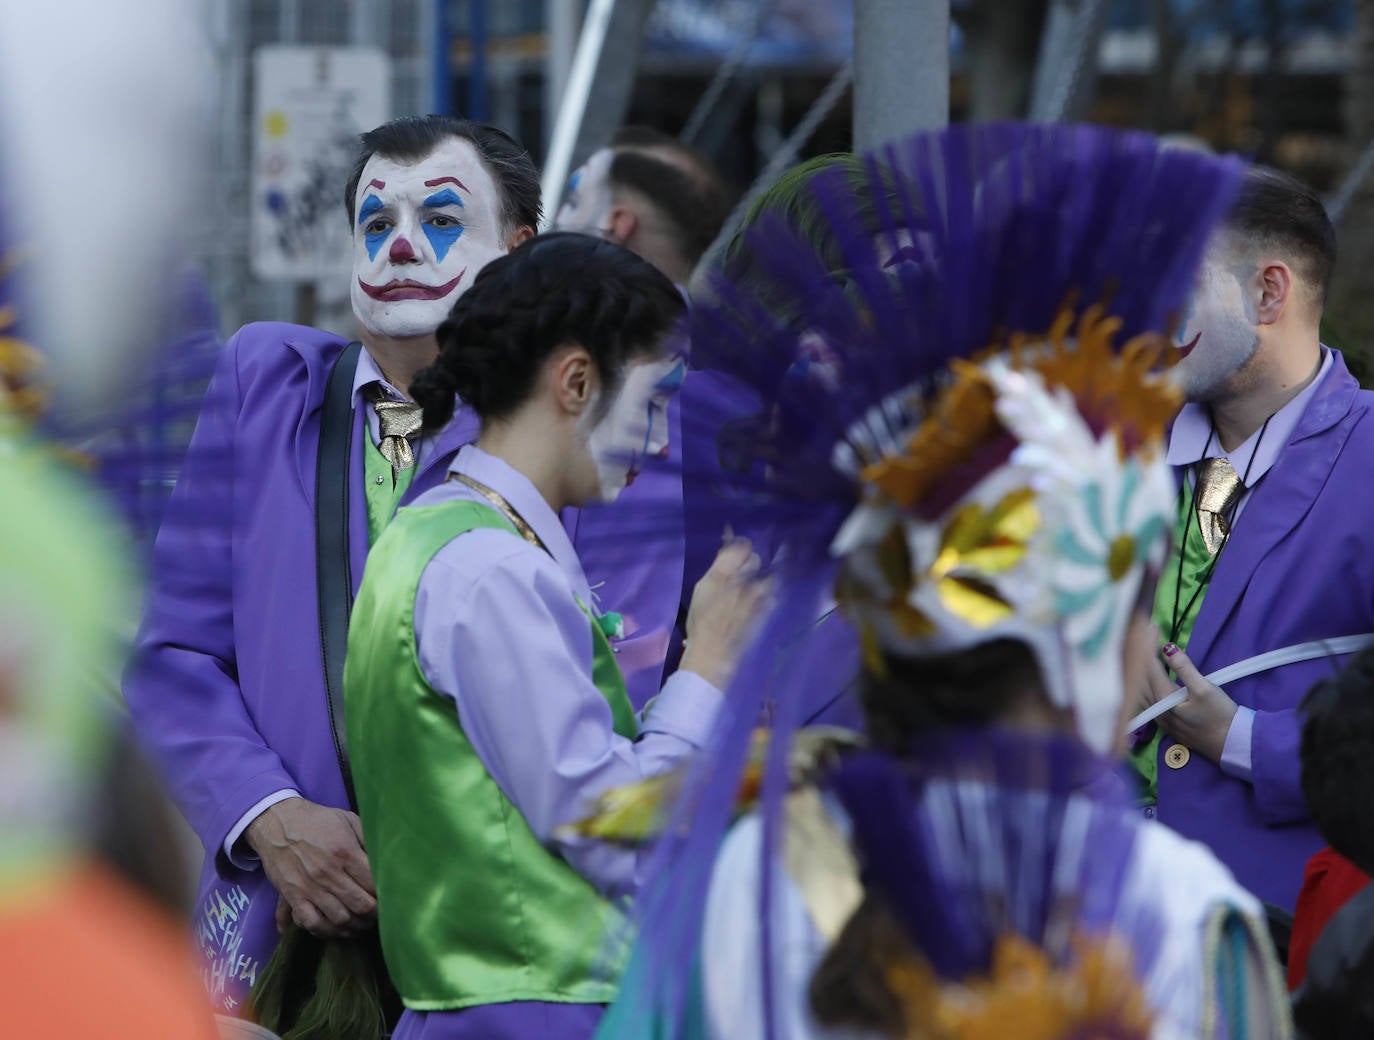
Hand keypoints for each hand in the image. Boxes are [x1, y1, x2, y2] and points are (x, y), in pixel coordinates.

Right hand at [244, 797, 376, 936]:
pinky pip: (312, 923)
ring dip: (355, 926)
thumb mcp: (348, 820)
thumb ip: (368, 840)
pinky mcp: (293, 897)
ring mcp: (310, 888)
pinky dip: (327, 931)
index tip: (390, 898)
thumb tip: (386, 859)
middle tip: (380, 915)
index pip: (373, 884)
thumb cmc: (317, 820)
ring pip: (339, 919)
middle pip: (360, 905)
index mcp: (346, 853)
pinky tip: (337, 929)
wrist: (277, 822)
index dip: (386, 895)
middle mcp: (329, 873)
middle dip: (375, 914)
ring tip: (362, 924)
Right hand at [680, 535, 771, 689]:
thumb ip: (719, 564)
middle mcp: (746, 580)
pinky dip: (766, 593)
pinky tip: (756, 601)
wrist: (714, 650)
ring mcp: (760, 595)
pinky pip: (772, 593)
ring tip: (750, 588)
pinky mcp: (767, 609)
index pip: (743, 545)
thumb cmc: (701, 619)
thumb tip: (729, 542)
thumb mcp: (702, 587)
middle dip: (749, 562)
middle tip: (739, 572)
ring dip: (760, 577)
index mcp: (726, 572)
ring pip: (767, 575)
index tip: (735, 552)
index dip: (739, 546)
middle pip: (756, 558)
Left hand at [1141, 642, 1238, 762]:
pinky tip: (1144, 678)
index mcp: (1163, 699)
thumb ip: (1184, 668)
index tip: (1151, 627)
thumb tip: (1168, 648)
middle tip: (1143, 633)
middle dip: (1141, 654)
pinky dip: (1143, 683)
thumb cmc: (1220, 716)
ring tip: (1141, 651)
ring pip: (1140, 689)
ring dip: (1139, 669)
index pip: (1149, 666)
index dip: (1148, 645)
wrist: (1230, 745)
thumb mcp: (1205, 689)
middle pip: (1140, 677)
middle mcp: (1155, 709)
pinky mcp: (1164, 723)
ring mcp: (1158, 718)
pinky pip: (1145, 699)